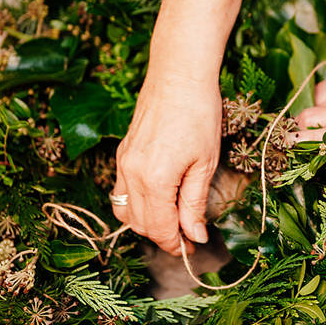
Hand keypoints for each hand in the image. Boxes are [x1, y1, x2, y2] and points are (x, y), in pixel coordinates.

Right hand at [114, 73, 220, 255]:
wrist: (179, 75)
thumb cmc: (198, 114)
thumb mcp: (204, 163)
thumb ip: (194, 203)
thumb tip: (195, 236)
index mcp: (153, 180)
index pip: (159, 228)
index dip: (176, 244)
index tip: (192, 248)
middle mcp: (131, 174)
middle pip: (139, 224)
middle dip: (163, 235)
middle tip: (189, 234)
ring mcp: (123, 163)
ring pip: (125, 210)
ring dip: (147, 221)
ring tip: (174, 217)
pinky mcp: (122, 153)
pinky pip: (121, 191)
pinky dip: (137, 203)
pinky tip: (159, 196)